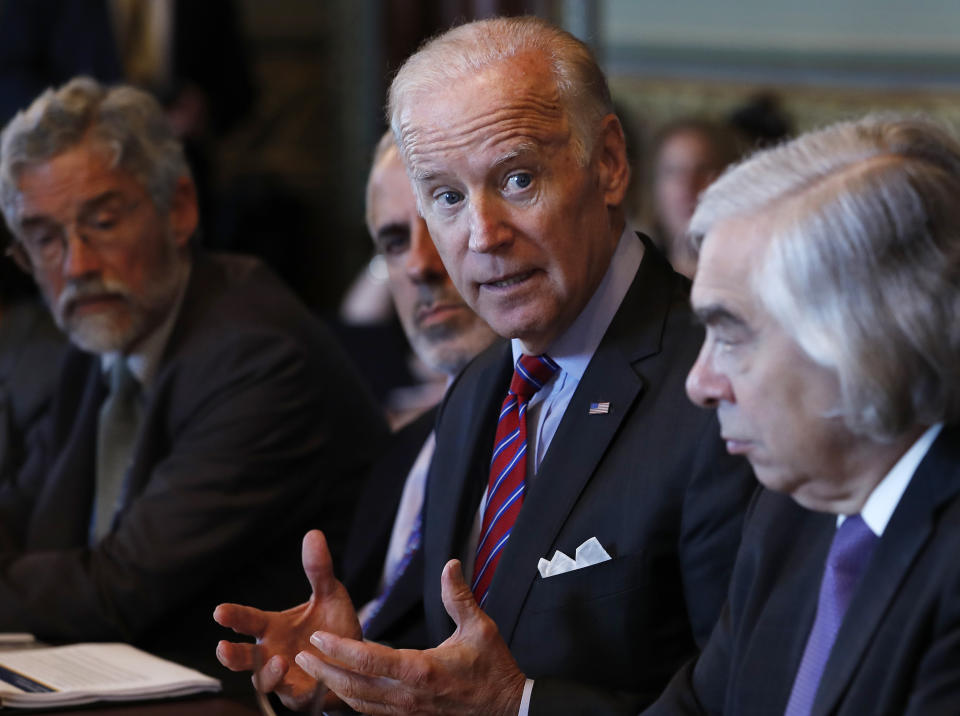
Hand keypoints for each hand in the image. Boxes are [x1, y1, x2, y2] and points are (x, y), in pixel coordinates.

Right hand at [214, 530, 360, 710]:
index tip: (219, 611)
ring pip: (263, 682)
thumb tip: (314, 533)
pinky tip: (309, 678)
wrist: (356, 658)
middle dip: (231, 655)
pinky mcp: (301, 695)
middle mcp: (271, 653)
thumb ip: (319, 569)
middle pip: (243, 657)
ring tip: (278, 663)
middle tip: (223, 648)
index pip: (248, 621)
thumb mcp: (331, 594)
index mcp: (273, 627)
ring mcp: (284, 677)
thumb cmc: (334, 625)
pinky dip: (298, 689)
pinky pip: (294, 696)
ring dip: (267, 674)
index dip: (233, 616)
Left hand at [295, 559, 526, 714]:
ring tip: (312, 669)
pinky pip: (372, 712)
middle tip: (300, 656)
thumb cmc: (494, 668)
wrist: (507, 708)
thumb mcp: (480, 628)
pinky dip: (351, 701)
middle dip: (325, 671)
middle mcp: (409, 695)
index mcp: (422, 670)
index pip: (371, 660)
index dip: (341, 649)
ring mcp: (408, 711)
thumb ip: (460, 596)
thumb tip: (449, 565)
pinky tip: (339, 690)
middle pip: (355, 686)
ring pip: (359, 703)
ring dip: (333, 686)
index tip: (318, 637)